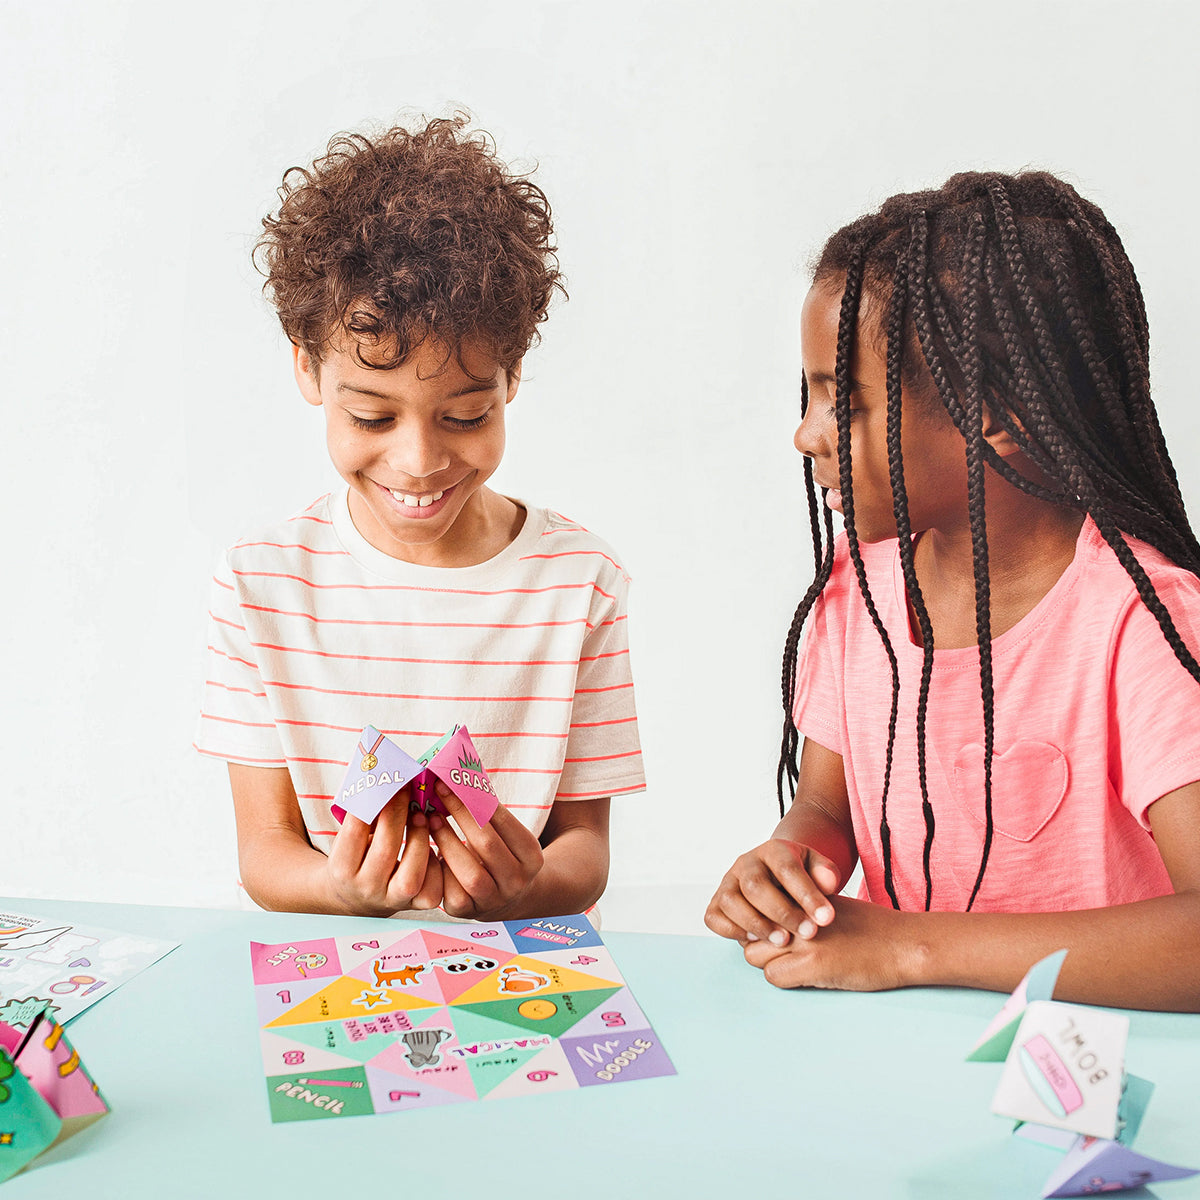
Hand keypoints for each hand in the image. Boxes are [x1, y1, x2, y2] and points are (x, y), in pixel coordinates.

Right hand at [325, 787, 442, 916]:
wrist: (356, 897)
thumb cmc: (355, 857)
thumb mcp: (347, 839)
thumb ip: (363, 815)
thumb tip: (384, 775)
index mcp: (341, 869)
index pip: (355, 831)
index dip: (373, 803)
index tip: (386, 782)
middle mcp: (365, 888)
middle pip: (385, 849)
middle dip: (399, 813)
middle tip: (408, 788)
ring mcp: (390, 900)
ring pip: (411, 874)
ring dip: (421, 837)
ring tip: (422, 814)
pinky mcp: (413, 905)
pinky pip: (431, 890)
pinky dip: (435, 866)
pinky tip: (432, 846)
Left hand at [427, 783, 544, 918]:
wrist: (505, 896)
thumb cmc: (499, 852)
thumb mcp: (506, 835)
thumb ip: (488, 813)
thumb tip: (460, 775)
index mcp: (532, 856)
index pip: (504, 822)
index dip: (476, 801)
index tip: (452, 781)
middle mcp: (517, 881)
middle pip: (487, 845)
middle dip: (459, 815)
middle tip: (437, 794)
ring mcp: (494, 900)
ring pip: (470, 873)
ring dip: (446, 842)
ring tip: (430, 819)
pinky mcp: (468, 912)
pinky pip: (451, 893)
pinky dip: (438, 870)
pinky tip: (428, 849)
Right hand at [705, 837, 842, 946]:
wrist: (778, 877)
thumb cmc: (801, 876)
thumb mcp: (818, 868)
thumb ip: (826, 874)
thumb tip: (828, 884)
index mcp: (772, 851)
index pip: (786, 868)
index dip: (806, 894)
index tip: (826, 918)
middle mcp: (745, 863)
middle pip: (755, 885)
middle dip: (782, 912)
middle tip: (808, 933)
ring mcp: (728, 882)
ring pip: (730, 901)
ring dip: (757, 924)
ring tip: (783, 941)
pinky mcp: (716, 902)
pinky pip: (713, 917)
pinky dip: (731, 930)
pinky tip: (756, 941)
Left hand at [742, 896, 915, 991]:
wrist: (904, 943)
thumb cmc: (871, 928)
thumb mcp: (829, 906)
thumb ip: (800, 910)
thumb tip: (769, 926)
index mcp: (800, 893)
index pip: (758, 909)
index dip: (765, 927)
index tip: (782, 936)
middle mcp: (797, 911)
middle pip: (751, 933)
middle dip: (764, 947)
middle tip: (790, 955)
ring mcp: (803, 936)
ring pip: (755, 956)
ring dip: (773, 964)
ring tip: (802, 966)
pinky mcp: (814, 963)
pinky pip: (774, 977)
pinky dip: (787, 981)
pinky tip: (812, 976)